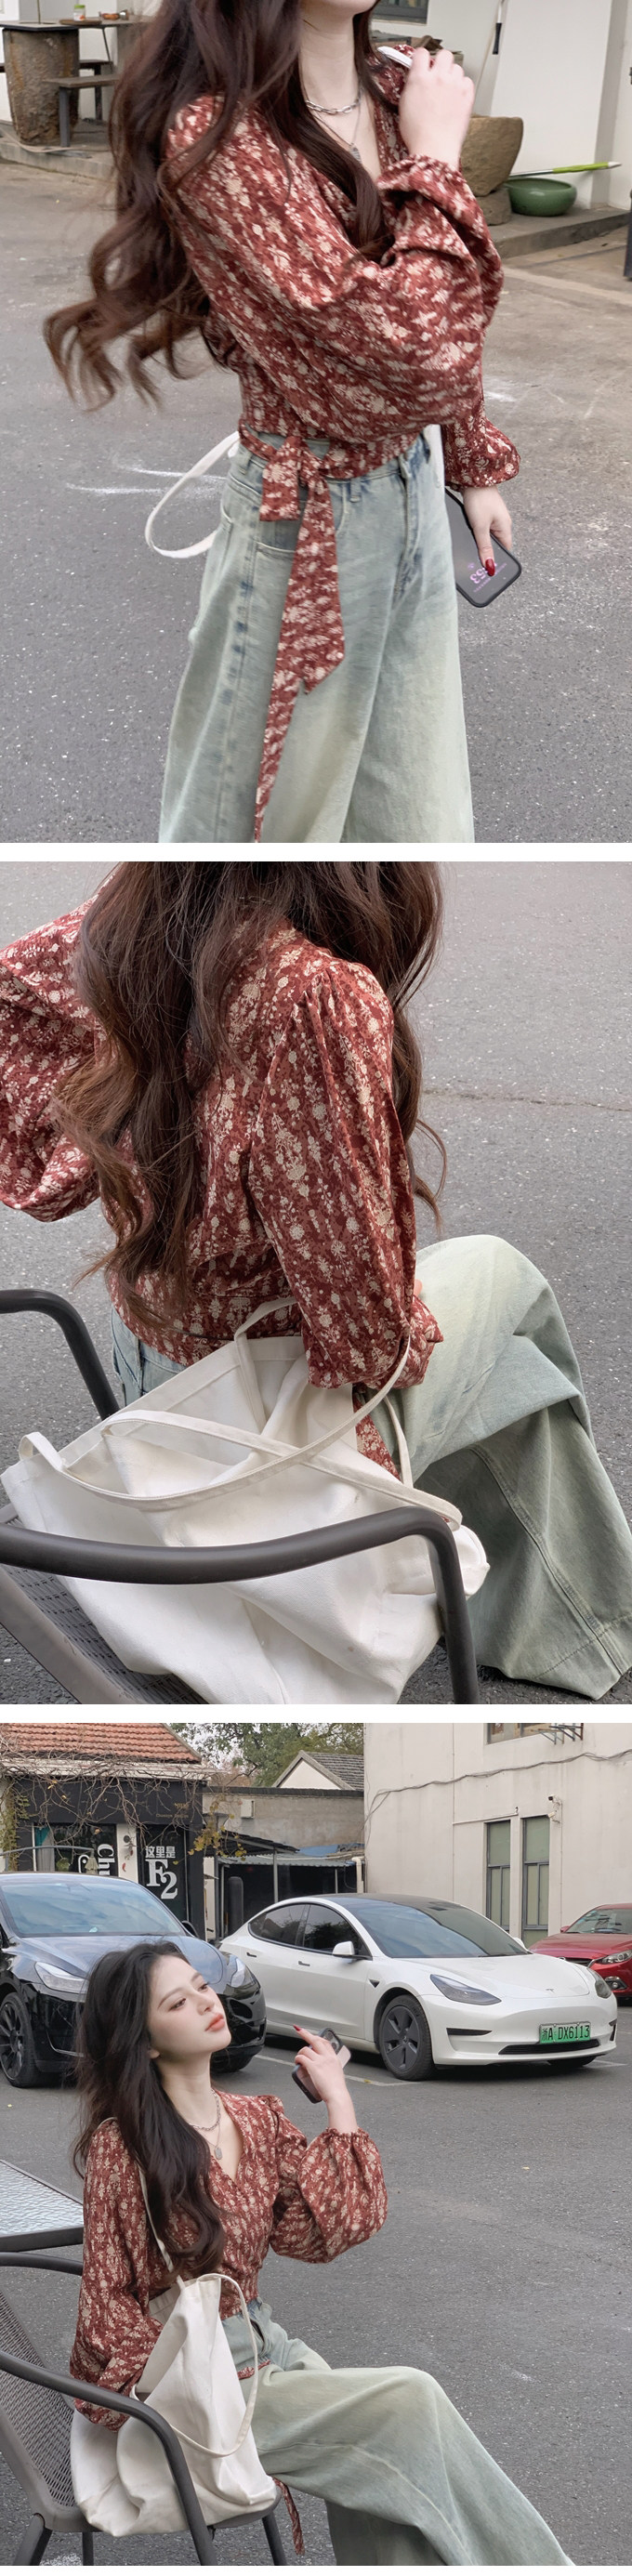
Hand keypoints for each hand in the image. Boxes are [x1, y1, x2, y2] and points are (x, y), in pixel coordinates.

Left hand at [293, 2027, 357, 2132]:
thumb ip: (331, 2069)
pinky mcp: (313, 2067)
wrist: (337, 2095)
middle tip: (299, 2030)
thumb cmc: (337, 2089)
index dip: (318, 2037)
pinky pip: (302, 2058)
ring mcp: (320, 2061)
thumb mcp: (337, 2074)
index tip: (313, 2035)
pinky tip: (297, 2062)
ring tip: (298, 2058)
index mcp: (334, 2058)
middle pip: (315, 2040)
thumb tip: (326, 2069)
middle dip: (306, 2033)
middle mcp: (327, 2057)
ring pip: (306, 2049)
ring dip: (300, 2052)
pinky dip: (297, 2058)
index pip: (325, 2043)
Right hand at [398, 47, 474, 170]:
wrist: (434, 149)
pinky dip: (463, 86)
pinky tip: (456, 97)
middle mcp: (438, 78)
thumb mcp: (405, 105)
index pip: (421, 53)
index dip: (422, 58)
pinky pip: (467, 81)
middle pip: (444, 54)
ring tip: (448, 90)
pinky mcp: (467, 95)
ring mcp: (454, 85)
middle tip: (438, 74)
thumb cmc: (418, 134)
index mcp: (419, 78)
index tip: (423, 63)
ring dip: (452, 75)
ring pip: (457, 67)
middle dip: (441, 62)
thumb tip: (416, 77)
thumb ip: (412, 85)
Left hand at [461, 484, 512, 573]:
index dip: (498, 561)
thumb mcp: (480, 527)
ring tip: (471, 550)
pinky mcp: (485, 513)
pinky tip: (469, 535)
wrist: (474, 477)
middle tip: (476, 564)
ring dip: (480, 544)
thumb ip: (484, 547)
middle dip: (487, 554)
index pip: (505, 551)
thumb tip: (490, 566)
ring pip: (488, 537)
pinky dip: (477, 534)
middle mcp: (502, 524)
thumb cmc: (480, 499)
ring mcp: (493, 518)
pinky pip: (483, 529)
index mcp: (505, 528)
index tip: (488, 571)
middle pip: (496, 545)